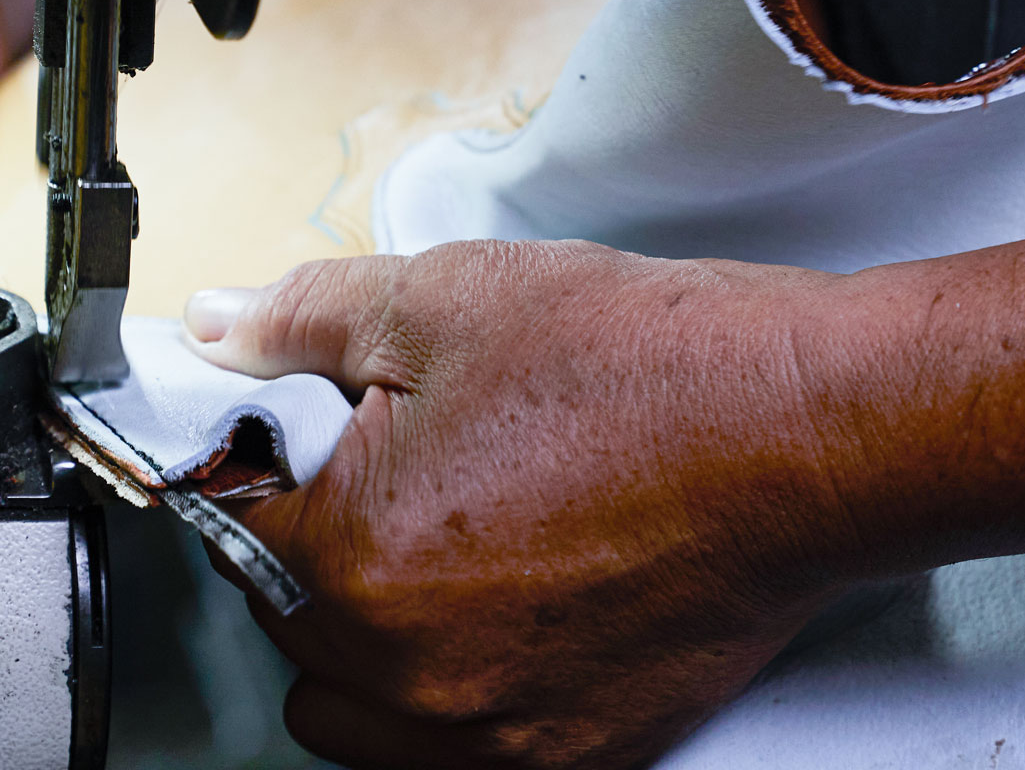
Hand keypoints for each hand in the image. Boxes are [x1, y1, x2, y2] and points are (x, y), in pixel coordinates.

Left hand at [185, 240, 870, 769]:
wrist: (807, 435)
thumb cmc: (648, 368)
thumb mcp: (447, 300)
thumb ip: (301, 318)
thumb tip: (216, 326)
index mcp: (354, 563)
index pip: (236, 530)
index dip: (274, 465)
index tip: (319, 438)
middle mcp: (411, 676)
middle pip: (294, 629)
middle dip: (324, 552)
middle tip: (404, 476)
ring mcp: (495, 733)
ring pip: (361, 714)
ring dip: (373, 643)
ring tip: (454, 549)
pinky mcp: (576, 756)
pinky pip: (460, 752)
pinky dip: (460, 692)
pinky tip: (517, 606)